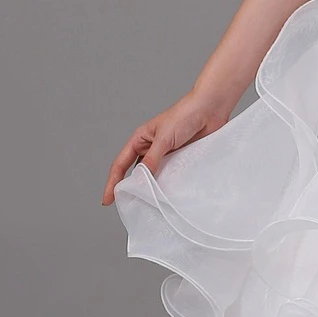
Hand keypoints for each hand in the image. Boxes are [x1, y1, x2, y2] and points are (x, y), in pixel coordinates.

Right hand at [101, 88, 232, 205]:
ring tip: (148, 206)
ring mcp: (166, 155)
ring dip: (152, 188)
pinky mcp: (181, 159)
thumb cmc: (184, 115)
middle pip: (136, 173)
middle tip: (129, 207)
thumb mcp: (164, 138)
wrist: (210, 109)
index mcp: (140, 140)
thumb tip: (141, 180)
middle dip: (131, 189)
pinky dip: (168, 185)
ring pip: (154, 176)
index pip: (120, 164)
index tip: (107, 200)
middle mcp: (151, 148)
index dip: (112, 182)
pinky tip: (169, 195)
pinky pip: (171, 175)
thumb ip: (152, 159)